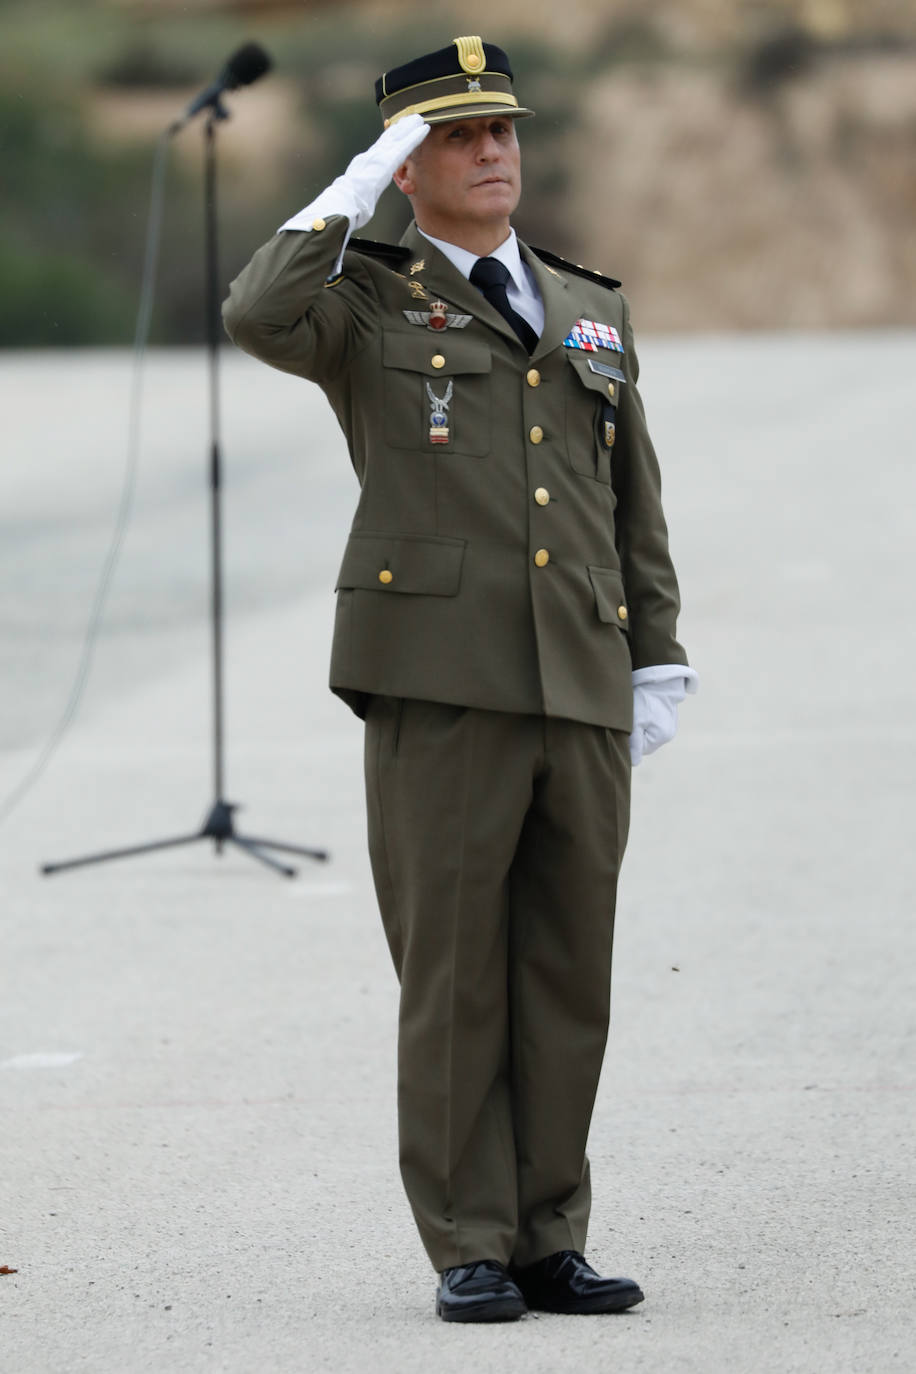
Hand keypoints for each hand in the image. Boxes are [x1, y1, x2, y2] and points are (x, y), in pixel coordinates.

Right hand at [278, 114, 428, 240]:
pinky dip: (413, 138)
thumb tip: (359, 207)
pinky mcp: (385, 162)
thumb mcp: (356, 201)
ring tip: (419, 119)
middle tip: (410, 119)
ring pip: (395, 139)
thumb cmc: (346, 210)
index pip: (377, 151)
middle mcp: (368, 159)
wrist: (341, 206)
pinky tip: (423, 130)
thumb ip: (361, 197)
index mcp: (361, 168)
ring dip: (408, 128)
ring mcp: (376, 158)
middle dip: (399, 128)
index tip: (395, 132)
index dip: (388, 140)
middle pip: (387, 140)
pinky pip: (403, 147)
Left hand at [629, 675, 688, 766]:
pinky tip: (642, 706)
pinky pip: (652, 723)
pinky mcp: (667, 715)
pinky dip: (645, 717)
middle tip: (629, 717)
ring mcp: (669, 724)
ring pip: (646, 732)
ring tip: (636, 710)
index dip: (629, 741)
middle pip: (643, 742)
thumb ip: (634, 745)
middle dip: (634, 734)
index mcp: (661, 737)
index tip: (625, 727)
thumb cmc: (644, 700)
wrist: (658, 677)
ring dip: (639, 725)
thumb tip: (633, 763)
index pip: (639, 751)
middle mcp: (668, 733)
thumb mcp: (635, 723)